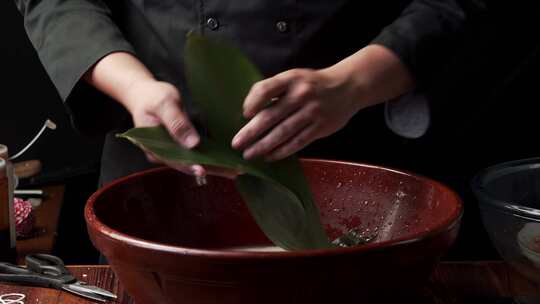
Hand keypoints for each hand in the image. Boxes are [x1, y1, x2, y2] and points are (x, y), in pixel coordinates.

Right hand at [122, 79, 237, 178]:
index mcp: (153, 147)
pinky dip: (209, 157)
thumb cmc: (153, 96)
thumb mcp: (164, 104)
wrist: (145, 93)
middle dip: (209, 169)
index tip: (204, 170)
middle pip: (187, 165)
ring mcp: (170, 151)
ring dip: (213, 166)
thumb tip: (193, 144)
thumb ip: (177, 123)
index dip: (189, 166)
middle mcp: (161, 154)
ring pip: (193, 162)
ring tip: (235, 170)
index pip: (174, 160)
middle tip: (232, 172)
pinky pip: (195, 155)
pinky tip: (226, 161)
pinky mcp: (179, 147)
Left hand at [231, 68, 363, 160]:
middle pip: (271, 115)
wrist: (348, 87)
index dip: (253, 102)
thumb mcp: (294, 77)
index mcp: (291, 79)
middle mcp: (301, 95)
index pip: (267, 89)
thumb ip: (274, 90)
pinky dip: (282, 151)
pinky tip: (270, 157)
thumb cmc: (312, 84)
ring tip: (249, 154)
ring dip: (263, 146)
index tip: (244, 114)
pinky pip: (297, 142)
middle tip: (236, 144)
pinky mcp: (320, 127)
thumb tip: (249, 112)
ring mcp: (312, 112)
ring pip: (283, 133)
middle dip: (251, 132)